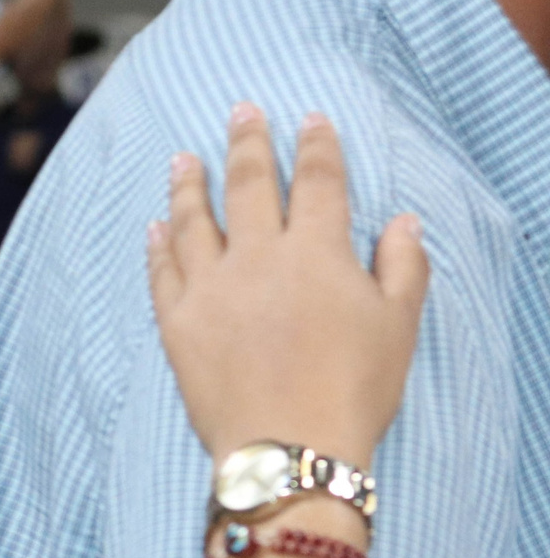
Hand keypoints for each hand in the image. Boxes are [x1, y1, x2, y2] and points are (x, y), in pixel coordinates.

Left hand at [147, 105, 425, 469]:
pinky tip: (154, 226)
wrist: (288, 447)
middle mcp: (258, 258)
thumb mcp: (398, 327)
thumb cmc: (353, 390)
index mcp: (318, 253)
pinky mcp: (177, 321)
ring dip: (188, 184)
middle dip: (248, 142)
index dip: (318, 147)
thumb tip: (402, 222)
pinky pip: (162, 270)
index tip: (311, 119)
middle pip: (250, 184)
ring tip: (182, 157)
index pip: (319, 183)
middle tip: (241, 111)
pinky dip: (157, 244)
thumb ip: (402, 267)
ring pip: (193, 219)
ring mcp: (211, 287)